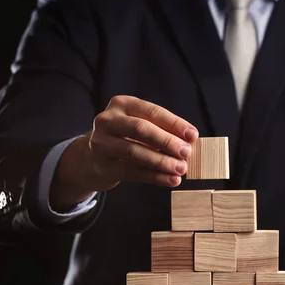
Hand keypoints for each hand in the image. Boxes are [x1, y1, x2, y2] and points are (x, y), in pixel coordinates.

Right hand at [50, 95, 198, 210]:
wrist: (91, 159)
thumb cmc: (125, 139)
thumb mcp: (140, 128)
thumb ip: (162, 132)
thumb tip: (190, 143)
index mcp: (122, 104)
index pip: (152, 111)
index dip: (174, 123)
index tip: (193, 135)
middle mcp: (108, 120)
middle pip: (140, 128)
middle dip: (167, 141)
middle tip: (187, 152)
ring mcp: (101, 143)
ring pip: (134, 151)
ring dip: (161, 161)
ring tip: (181, 169)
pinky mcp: (102, 165)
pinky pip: (131, 171)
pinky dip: (154, 177)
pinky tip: (170, 180)